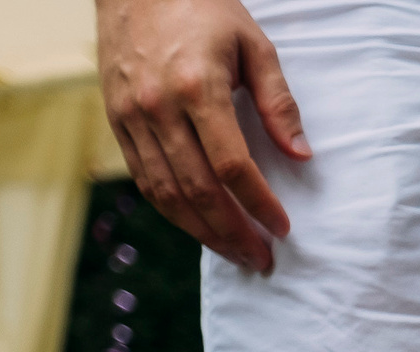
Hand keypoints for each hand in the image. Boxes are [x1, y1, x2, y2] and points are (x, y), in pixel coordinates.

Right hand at [97, 0, 309, 271]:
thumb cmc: (202, 9)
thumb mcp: (254, 45)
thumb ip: (279, 102)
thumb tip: (302, 156)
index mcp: (196, 88)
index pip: (232, 167)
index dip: (259, 204)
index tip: (282, 228)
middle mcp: (158, 107)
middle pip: (197, 190)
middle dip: (232, 233)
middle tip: (262, 259)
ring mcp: (131, 116)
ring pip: (165, 193)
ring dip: (202, 231)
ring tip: (235, 253)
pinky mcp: (116, 120)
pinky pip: (144, 178)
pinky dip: (172, 209)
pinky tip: (199, 226)